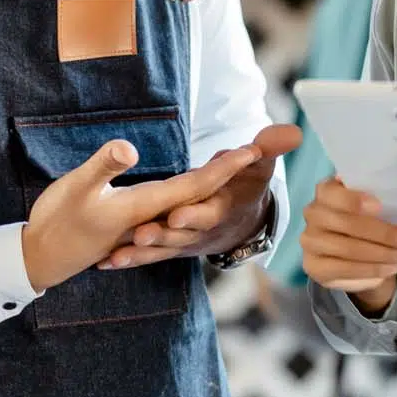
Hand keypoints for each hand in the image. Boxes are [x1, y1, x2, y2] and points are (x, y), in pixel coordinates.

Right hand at [22, 138, 268, 292]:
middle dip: (228, 172)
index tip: (252, 150)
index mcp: (144, 205)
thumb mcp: (77, 189)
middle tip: (259, 149)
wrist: (41, 257)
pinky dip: (189, 201)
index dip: (223, 168)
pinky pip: (171, 212)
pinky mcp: (132, 225)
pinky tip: (196, 196)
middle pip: (199, 193)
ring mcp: (142, 223)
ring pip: (187, 204)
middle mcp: (151, 216)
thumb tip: (130, 147)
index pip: (194, 185)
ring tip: (236, 166)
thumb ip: (104, 167)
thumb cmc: (58, 220)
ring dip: (213, 186)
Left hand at [100, 124, 302, 269]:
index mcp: (220, 208)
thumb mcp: (259, 166)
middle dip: (162, 237)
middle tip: (140, 234)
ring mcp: (183, 241)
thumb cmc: (246, 187)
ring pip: (160, 250)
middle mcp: (201, 229)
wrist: (239, 222)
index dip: (195, 214)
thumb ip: (270, 148)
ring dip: (140, 255)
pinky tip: (102, 264)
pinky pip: (146, 256)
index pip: (209, 212)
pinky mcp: (167, 247)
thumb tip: (293, 132)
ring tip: (116, 256)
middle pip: (180, 236)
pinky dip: (127, 260)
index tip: (177, 214)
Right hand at [300, 176, 396, 313]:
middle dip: (386, 235)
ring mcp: (309, 241)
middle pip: (347, 225)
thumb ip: (379, 198)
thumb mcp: (372, 203)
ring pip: (349, 249)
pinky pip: (346, 270)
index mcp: (325, 190)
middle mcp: (313, 213)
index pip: (333, 193)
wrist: (352, 252)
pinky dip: (374, 270)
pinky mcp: (314, 267)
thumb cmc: (366, 218)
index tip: (379, 206)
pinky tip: (395, 267)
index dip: (354, 200)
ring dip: (385, 255)